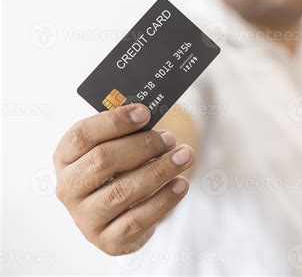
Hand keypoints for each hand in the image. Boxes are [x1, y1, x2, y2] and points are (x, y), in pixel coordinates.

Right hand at [53, 104, 193, 255]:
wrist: (121, 216)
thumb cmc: (120, 172)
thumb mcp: (116, 148)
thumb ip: (127, 132)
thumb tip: (150, 115)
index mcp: (65, 158)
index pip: (83, 135)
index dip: (115, 121)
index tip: (145, 113)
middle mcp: (69, 188)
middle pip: (102, 160)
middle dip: (142, 146)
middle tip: (170, 139)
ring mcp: (85, 218)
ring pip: (122, 191)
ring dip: (159, 170)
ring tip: (184, 157)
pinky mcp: (108, 240)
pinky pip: (138, 219)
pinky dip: (164, 199)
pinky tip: (181, 184)